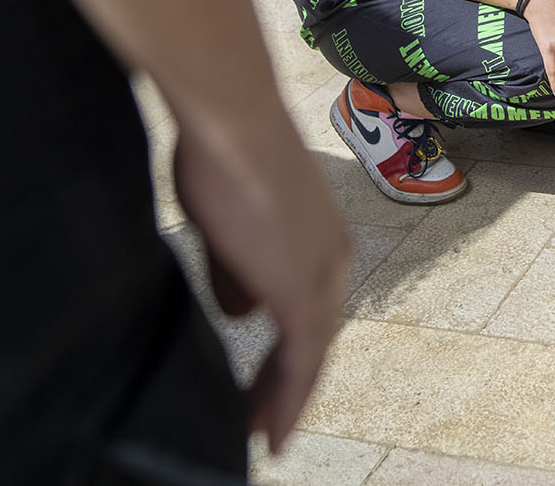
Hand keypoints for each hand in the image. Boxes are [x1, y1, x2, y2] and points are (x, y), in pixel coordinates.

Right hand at [173, 123, 348, 451]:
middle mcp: (332, 255)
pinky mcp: (302, 286)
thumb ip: (236, 270)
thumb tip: (240, 312)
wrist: (231, 120)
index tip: (266, 383)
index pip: (310, 306)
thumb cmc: (222, 154)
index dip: (290, 349)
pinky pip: (301, 359)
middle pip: (317, 335)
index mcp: (318, 235)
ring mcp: (322, 270)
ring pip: (312, 353)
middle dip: (287, 381)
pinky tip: (270, 431)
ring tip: (262, 434)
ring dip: (286, 398)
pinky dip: (287, 399)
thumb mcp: (225, 222)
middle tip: (261, 419)